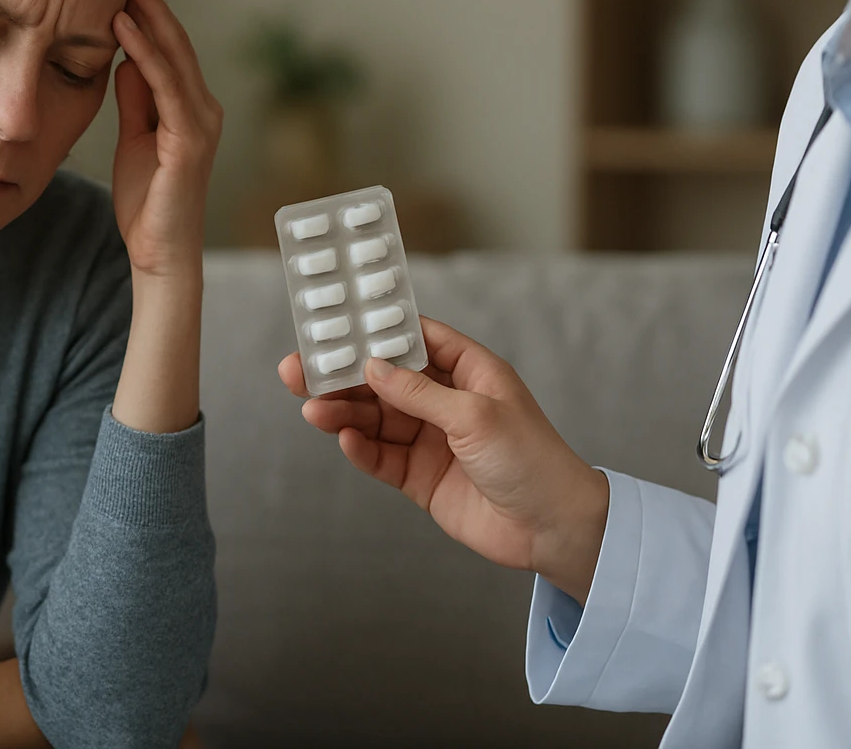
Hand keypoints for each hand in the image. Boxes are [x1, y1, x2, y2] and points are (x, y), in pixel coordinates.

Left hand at [110, 0, 222, 281]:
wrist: (158, 252)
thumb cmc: (146, 201)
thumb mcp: (134, 137)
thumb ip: (135, 98)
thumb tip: (125, 56)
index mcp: (190, 108)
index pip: (169, 49)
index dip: (149, 12)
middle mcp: (203, 109)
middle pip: (176, 43)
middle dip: (151, 2)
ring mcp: (201, 123)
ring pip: (174, 57)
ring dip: (149, 17)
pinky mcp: (190, 140)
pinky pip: (165, 86)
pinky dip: (145, 53)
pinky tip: (124, 26)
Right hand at [279, 316, 609, 600]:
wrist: (552, 528)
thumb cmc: (531, 459)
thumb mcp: (475, 415)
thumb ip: (419, 393)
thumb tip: (373, 366)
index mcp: (469, 371)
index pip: (415, 339)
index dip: (376, 330)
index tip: (334, 322)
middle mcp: (446, 401)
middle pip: (383, 381)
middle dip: (342, 375)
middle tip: (298, 370)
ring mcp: (431, 439)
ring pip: (375, 418)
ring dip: (343, 412)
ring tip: (313, 409)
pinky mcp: (421, 477)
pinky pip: (381, 456)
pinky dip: (360, 448)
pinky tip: (343, 438)